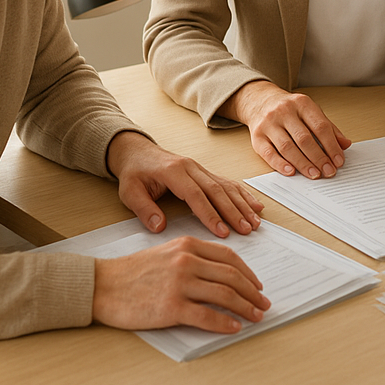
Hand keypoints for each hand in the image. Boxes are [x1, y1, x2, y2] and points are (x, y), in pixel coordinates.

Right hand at [92, 235, 269, 333]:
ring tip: (255, 316)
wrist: (104, 285)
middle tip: (263, 304)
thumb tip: (222, 274)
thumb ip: (194, 257)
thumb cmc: (134, 272)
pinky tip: (233, 327)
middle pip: (231, 276)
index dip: (248, 272)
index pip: (229, 257)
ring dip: (245, 307)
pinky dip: (224, 323)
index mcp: (188, 245)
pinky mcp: (171, 307)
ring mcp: (179, 283)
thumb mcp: (167, 253)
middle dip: (252, 292)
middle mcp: (187, 261)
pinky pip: (206, 316)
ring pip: (224, 295)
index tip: (257, 285)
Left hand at [107, 132, 263, 237]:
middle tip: (246, 229)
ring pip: (226, 186)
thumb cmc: (135, 173)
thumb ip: (144, 209)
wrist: (137, 152)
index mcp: (174, 171)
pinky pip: (227, 183)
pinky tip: (254, 205)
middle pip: (217, 190)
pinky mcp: (205, 172)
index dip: (210, 214)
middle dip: (234, 211)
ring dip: (242, 204)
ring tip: (255, 221)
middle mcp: (191, 167)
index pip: (196, 194)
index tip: (221, 232)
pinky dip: (242, 195)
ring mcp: (200, 168)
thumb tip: (159, 227)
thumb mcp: (129, 192)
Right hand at [226, 81, 351, 178]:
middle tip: (328, 171)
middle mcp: (284, 111)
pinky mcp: (257, 136)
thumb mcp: (310, 111)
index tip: (339, 160)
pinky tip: (291, 172)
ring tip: (314, 174)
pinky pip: (268, 153)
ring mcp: (268, 124)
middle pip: (304, 138)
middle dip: (319, 157)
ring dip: (303, 163)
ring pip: (287, 147)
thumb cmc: (290, 109)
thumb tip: (345, 144)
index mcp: (302, 103)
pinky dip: (280, 164)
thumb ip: (328, 128)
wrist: (260, 101)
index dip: (331, 145)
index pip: (320, 126)